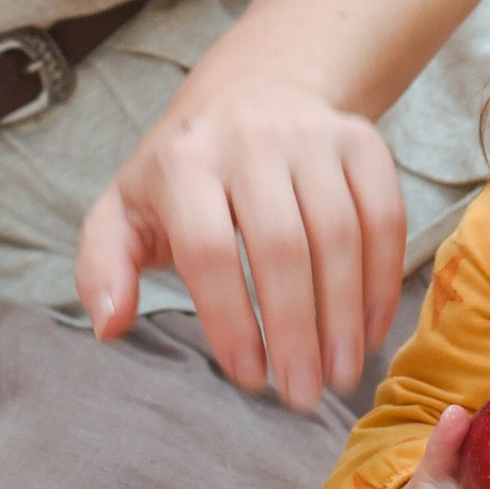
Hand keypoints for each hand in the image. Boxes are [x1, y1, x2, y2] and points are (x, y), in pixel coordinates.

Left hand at [77, 72, 405, 410]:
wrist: (251, 92)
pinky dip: (383, 282)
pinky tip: (371, 332)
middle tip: (303, 396)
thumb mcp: (124, 209)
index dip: (232, 321)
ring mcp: (313, 135)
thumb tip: (109, 325)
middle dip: (296, 332)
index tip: (249, 378)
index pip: (210, 251)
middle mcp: (250, 140)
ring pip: (341, 235)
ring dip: (345, 317)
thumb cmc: (182, 173)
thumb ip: (104, 267)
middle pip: (282, 247)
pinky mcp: (362, 140)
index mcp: (184, 163)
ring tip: (340, 376)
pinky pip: (385, 217)